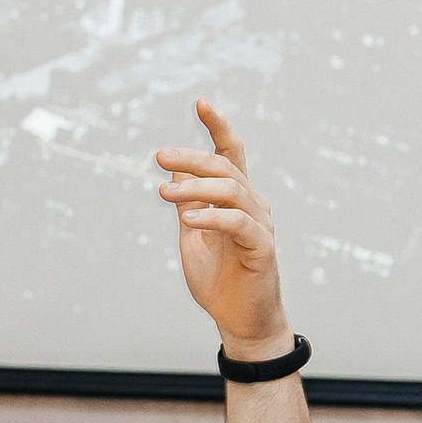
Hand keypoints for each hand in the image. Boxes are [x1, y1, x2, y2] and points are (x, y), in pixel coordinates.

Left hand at [158, 99, 290, 358]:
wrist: (239, 319)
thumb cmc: (218, 279)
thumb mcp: (194, 236)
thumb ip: (189, 206)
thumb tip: (175, 176)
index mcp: (236, 198)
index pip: (231, 154)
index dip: (217, 127)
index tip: (200, 102)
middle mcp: (253, 204)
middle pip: (225, 167)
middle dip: (192, 158)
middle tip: (160, 157)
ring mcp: (260, 225)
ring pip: (232, 190)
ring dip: (196, 188)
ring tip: (164, 193)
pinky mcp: (262, 249)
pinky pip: (239, 224)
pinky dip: (213, 217)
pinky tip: (188, 219)